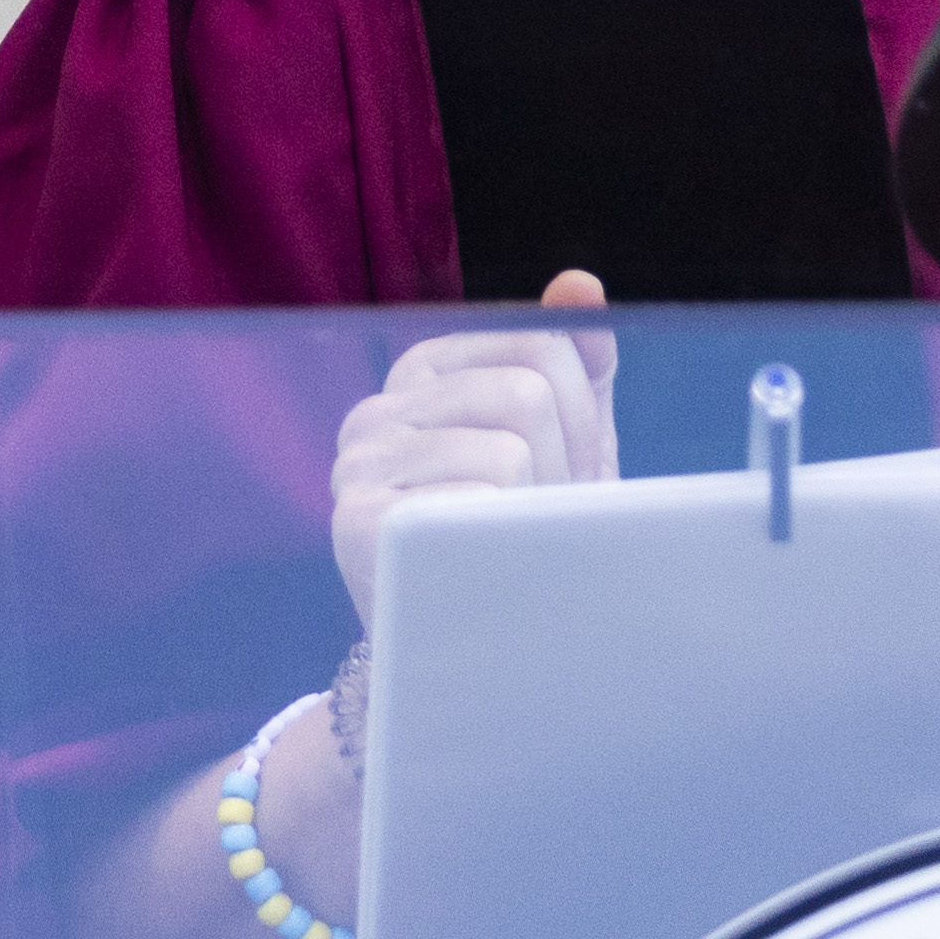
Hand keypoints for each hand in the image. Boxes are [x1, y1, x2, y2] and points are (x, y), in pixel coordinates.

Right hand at [331, 269, 617, 613]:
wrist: (465, 654)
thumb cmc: (516, 537)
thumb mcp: (560, 443)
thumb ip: (573, 362)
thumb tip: (580, 284)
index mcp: (423, 372)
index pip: (543, 347)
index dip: (582, 419)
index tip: (565, 474)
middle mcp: (378, 408)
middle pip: (527, 394)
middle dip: (563, 467)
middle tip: (541, 523)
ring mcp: (359, 465)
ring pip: (508, 453)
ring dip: (538, 514)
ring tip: (515, 549)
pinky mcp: (357, 523)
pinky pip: (472, 506)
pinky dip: (502, 542)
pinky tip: (483, 566)